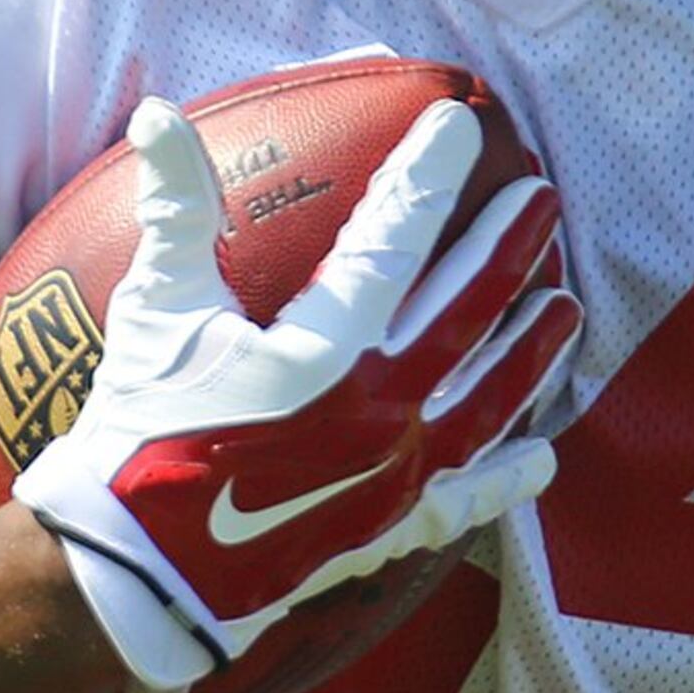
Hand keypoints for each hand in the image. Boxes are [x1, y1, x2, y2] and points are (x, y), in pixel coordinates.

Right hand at [15, 95, 579, 688]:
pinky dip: (505, 479)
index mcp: (324, 352)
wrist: (123, 576)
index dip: (426, 177)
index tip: (462, 125)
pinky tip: (543, 457)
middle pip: (467, 311)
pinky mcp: (386, 530)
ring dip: (531, 350)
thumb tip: (156, 116)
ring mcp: (393, 476)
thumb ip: (176, 210)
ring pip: (487, 399)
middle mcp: (378, 411)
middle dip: (509, 248)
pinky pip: (463, 500)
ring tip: (570, 307)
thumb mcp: (157, 313)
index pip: (393, 240)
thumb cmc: (136, 435)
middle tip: (543, 200)